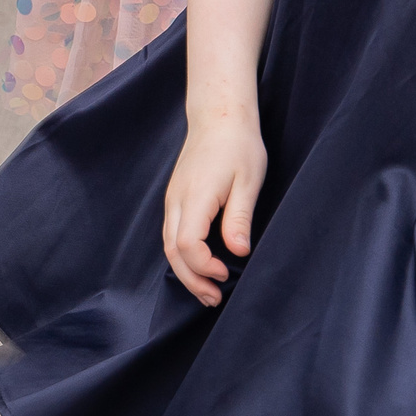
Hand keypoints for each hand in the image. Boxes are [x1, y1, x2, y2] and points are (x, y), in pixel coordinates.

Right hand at [161, 111, 265, 305]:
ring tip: (208, 290)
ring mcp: (173, 198)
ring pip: (167, 243)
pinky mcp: (176, 197)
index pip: (186, 244)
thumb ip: (239, 218)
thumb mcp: (248, 181)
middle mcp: (177, 200)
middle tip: (215, 299)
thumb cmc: (238, 146)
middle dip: (192, 279)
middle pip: (171, 250)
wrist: (219, 116)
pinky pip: (171, 232)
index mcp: (195, 196)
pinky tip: (200, 264)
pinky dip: (182, 255)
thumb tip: (237, 252)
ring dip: (185, 270)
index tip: (226, 273)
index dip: (204, 267)